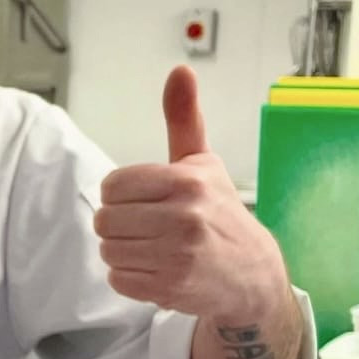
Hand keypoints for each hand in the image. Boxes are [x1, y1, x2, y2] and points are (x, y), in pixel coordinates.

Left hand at [93, 67, 287, 322]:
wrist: (252, 274)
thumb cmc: (219, 213)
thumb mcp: (202, 163)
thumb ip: (184, 119)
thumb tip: (180, 70)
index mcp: (187, 181)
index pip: (113, 185)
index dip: (122, 195)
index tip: (146, 201)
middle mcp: (184, 217)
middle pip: (106, 219)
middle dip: (121, 224)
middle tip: (149, 228)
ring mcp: (178, 255)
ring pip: (109, 250)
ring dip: (124, 252)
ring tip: (154, 249)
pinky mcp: (171, 288)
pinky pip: (118, 279)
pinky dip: (130, 278)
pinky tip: (157, 269)